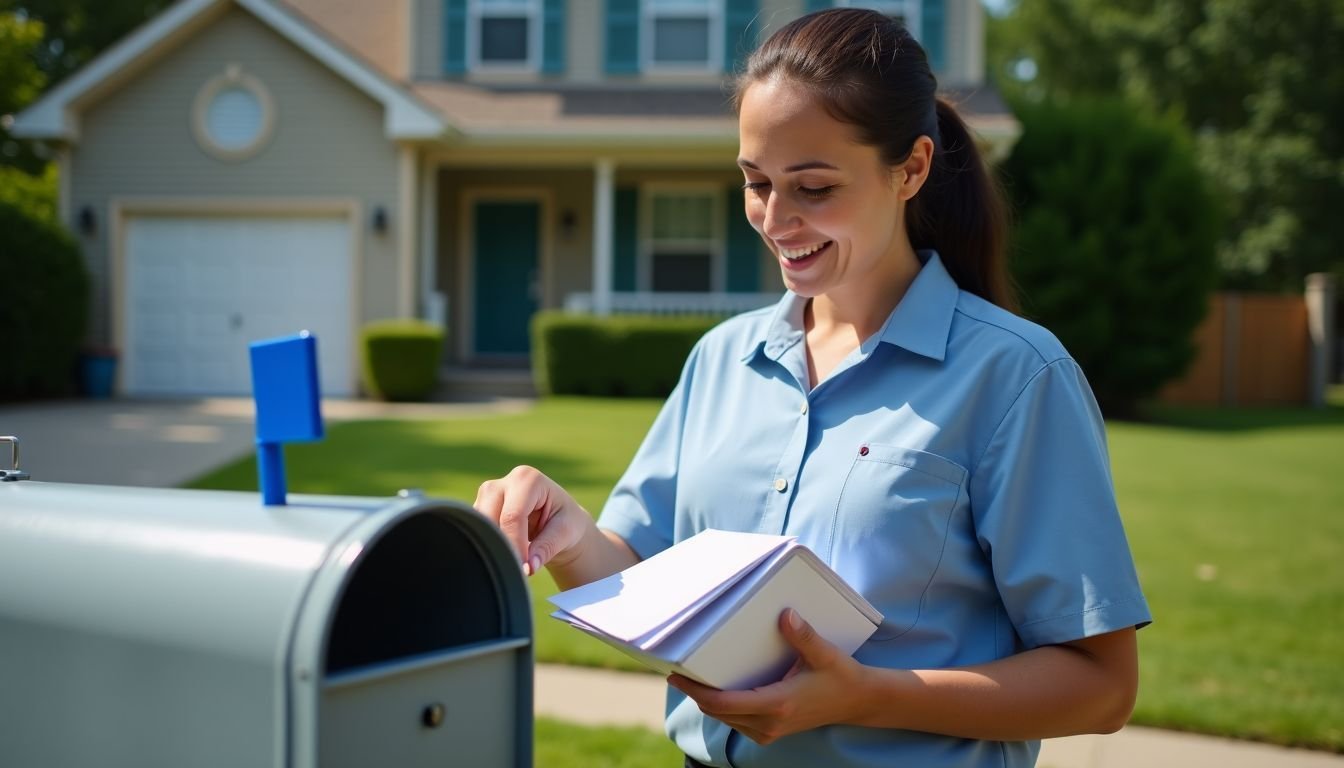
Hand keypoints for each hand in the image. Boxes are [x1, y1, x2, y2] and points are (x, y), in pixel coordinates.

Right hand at [474, 465, 591, 575]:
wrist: (559, 521)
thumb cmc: (566, 523)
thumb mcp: (565, 533)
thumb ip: (546, 548)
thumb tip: (528, 568)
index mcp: (529, 479)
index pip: (512, 515)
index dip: (515, 544)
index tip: (524, 568)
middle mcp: (505, 481)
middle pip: (489, 517)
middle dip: (501, 545)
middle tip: (517, 567)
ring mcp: (490, 493)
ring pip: (478, 524)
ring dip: (493, 545)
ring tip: (514, 559)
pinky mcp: (481, 507)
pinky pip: (476, 529)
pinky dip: (488, 543)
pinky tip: (505, 550)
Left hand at [667, 609, 870, 744]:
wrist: (858, 702)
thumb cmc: (840, 677)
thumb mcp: (824, 654)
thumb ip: (803, 636)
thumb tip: (785, 615)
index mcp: (778, 704)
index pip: (724, 703)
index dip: (696, 691)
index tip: (677, 677)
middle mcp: (769, 723)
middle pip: (717, 712)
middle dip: (695, 694)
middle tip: (675, 672)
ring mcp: (769, 731)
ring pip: (725, 720)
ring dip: (707, 702)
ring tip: (691, 678)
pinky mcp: (771, 732)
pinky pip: (737, 722)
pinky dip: (722, 708)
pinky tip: (717, 690)